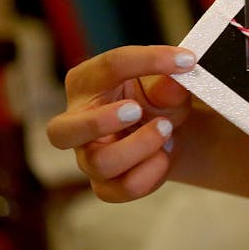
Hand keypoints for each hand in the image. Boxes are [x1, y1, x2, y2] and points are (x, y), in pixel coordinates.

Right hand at [45, 45, 195, 202]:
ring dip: (140, 146)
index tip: (187, 60)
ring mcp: (88, 157)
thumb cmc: (156, 99)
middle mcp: (77, 122)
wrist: (171, 133)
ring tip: (166, 129)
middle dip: (98, 122)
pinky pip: (120, 189)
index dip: (150, 60)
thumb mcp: (166, 84)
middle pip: (61, 132)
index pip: (109, 67)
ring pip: (100, 163)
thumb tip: (172, 85)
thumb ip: (168, 84)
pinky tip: (165, 157)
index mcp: (88, 83)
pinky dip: (149, 174)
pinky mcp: (105, 185)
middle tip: (135, 110)